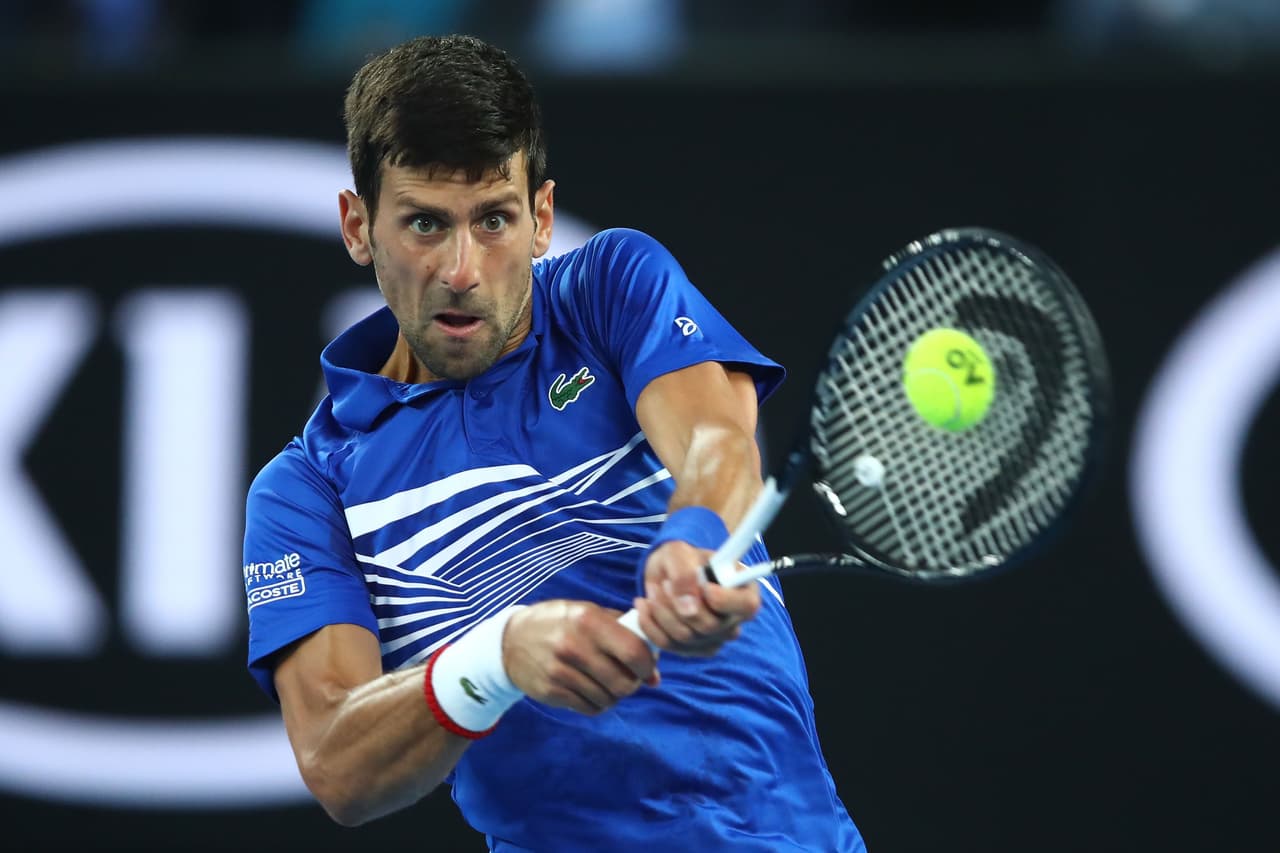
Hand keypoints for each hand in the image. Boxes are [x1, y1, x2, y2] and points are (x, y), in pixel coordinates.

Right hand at [502, 600, 659, 715]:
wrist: (510, 641)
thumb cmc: (559, 623)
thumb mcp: (587, 612)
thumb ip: (623, 633)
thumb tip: (655, 671)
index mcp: (589, 621)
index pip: (634, 652)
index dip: (648, 665)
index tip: (648, 669)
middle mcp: (575, 646)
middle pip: (623, 682)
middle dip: (632, 684)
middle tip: (628, 678)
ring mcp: (561, 672)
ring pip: (608, 699)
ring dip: (614, 695)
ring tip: (607, 683)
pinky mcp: (552, 692)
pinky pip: (590, 708)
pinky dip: (597, 703)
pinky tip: (591, 690)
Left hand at [633, 540, 760, 656]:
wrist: (666, 572)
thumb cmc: (681, 558)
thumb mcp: (680, 553)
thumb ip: (685, 574)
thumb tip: (688, 608)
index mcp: (743, 590)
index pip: (747, 606)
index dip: (724, 600)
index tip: (704, 586)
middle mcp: (734, 619)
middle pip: (710, 626)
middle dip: (678, 603)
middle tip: (664, 583)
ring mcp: (714, 638)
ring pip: (685, 637)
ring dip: (661, 612)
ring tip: (652, 590)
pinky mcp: (693, 648)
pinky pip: (669, 645)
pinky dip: (651, 625)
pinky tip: (644, 606)